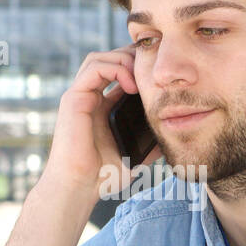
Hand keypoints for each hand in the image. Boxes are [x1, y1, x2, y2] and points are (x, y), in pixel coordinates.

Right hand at [41, 46, 161, 198]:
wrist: (79, 188)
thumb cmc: (100, 177)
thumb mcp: (134, 155)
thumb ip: (149, 143)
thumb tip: (173, 135)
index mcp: (101, 106)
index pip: (116, 72)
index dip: (136, 66)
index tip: (158, 74)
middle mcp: (88, 98)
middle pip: (107, 58)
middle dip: (130, 56)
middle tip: (152, 68)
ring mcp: (79, 97)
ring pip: (98, 58)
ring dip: (122, 60)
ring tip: (140, 76)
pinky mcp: (73, 99)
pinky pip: (93, 69)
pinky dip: (114, 69)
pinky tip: (131, 84)